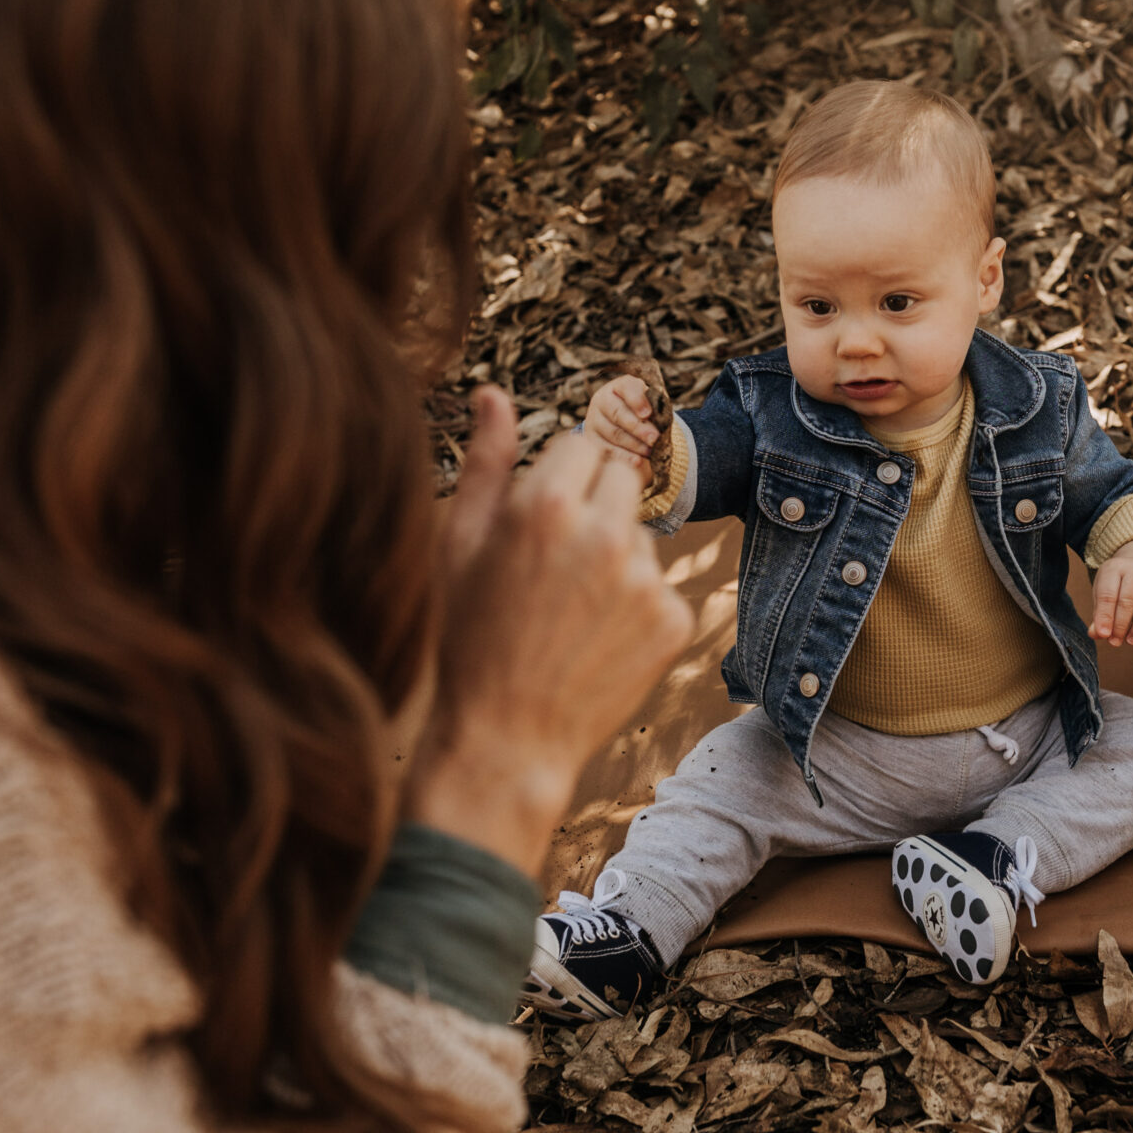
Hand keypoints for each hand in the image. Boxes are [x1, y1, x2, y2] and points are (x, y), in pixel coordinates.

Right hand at [405, 388, 692, 880]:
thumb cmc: (471, 636)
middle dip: (597, 497)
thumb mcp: (459, 544)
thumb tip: (493, 393)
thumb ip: (486, 461)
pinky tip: (594, 636)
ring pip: (642, 531)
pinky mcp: (673, 618)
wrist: (506, 738)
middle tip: (559, 554)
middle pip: (625, 472)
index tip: (547, 504)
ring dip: (615, 551)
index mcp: (545, 503)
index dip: (563, 470)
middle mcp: (605, 532)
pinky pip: (658, 583)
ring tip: (568, 609)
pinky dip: (634, 602)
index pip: (585, 439)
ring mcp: (646, 577)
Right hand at [583, 374, 658, 485]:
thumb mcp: (647, 401)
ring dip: (634, 444)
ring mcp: (594, 419)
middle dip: (638, 427)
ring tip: (650, 451)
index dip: (637, 401)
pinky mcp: (592, 439)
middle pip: (618, 413)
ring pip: (613, 433)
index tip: (648, 413)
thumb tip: (658, 420)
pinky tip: (637, 461)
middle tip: (655, 438)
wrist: (619, 419)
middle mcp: (602, 400)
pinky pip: (607, 449)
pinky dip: (624, 456)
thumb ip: (653, 406)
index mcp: (618, 386)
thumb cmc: (640, 409)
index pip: (627, 388)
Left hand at [1089, 541, 1132, 645]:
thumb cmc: (1119, 585)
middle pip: (1128, 600)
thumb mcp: (1105, 593)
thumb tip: (1096, 634)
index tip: (1103, 635)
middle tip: (1115, 642)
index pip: (1108, 594)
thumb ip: (1100, 613)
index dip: (1104, 617)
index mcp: (1115, 568)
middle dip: (1121, 625)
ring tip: (1131, 640)